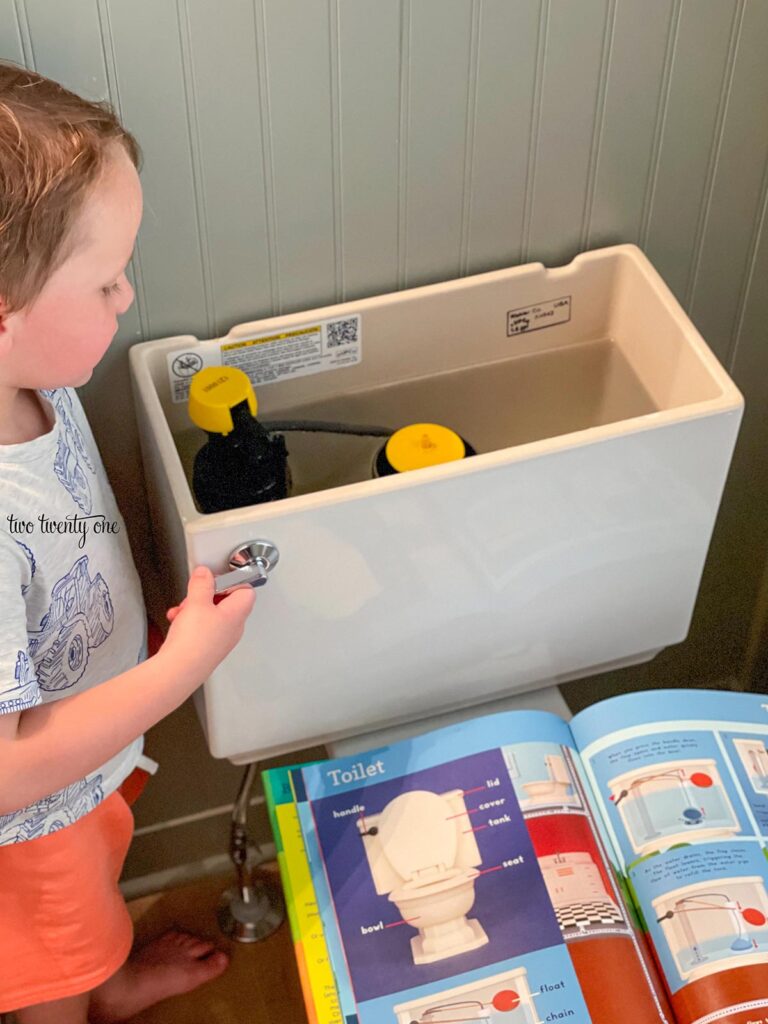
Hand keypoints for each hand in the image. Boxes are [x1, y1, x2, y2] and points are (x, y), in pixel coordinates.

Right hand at [161, 566, 255, 680]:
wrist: (178, 671)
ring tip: (181, 612)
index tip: (212, 579)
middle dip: (205, 595)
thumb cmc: (193, 641)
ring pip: (210, 614)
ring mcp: (221, 640)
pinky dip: (188, 622)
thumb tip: (205, 573)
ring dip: (193, 608)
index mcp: (237, 614)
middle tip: (193, 597)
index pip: (246, 590)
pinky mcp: (207, 648)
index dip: (230, 581)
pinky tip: (176, 622)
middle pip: (225, 601)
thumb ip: (202, 583)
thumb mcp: (196, 602)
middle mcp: (233, 628)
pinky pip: (201, 628)